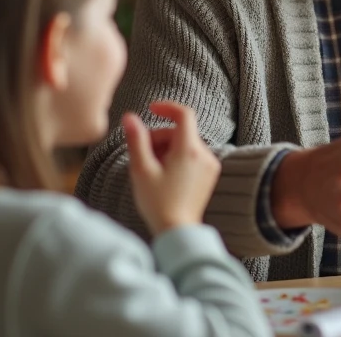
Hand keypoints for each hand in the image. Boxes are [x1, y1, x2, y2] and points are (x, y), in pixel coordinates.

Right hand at [123, 101, 220, 235]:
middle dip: (160, 137)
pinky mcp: (210, 175)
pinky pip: (193, 157)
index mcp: (190, 150)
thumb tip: (130, 117)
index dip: (167, 108)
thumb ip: (136, 140)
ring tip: (151, 169)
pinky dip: (178, 158)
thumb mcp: (142, 170)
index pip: (184, 114)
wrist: (178, 232)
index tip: (151, 109)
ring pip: (186, 144)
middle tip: (142, 155)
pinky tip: (164, 176)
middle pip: (181, 132)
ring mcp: (211, 165)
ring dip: (167, 149)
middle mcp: (206, 154)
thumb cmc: (158, 203)